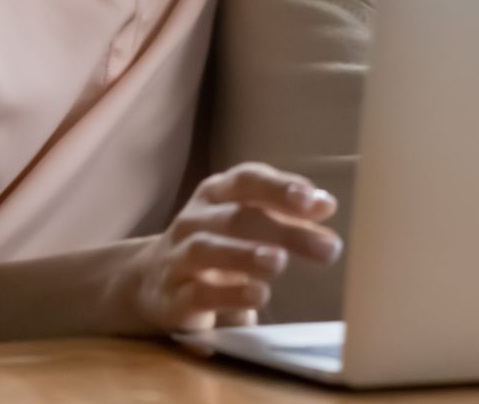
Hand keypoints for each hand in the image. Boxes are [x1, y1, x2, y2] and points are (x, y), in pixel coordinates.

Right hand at [126, 162, 340, 332]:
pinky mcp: (171, 298)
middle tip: (327, 247)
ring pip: (207, 249)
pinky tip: (258, 295)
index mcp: (216, 194)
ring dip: (245, 254)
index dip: (280, 187)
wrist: (151, 281)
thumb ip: (285, 214)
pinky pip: (197, 293)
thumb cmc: (217, 245)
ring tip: (279, 261)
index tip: (315, 201)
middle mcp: (194, 220)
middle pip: (236, 216)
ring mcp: (178, 258)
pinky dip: (228, 294)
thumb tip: (326, 205)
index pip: (247, 180)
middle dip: (283, 229)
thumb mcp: (247, 222)